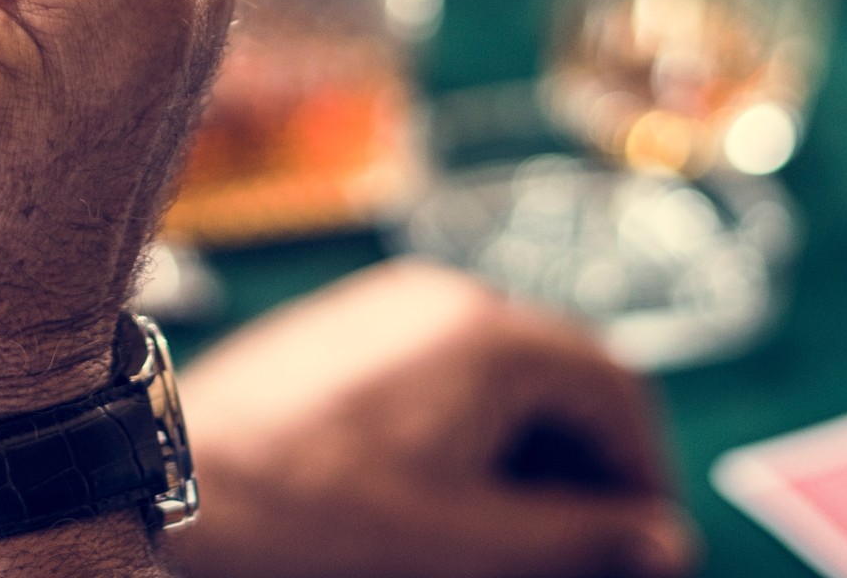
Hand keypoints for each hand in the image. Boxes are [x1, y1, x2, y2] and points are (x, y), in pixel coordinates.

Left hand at [168, 261, 695, 577]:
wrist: (182, 478)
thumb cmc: (321, 517)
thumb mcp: (474, 544)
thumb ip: (584, 539)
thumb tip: (665, 539)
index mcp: (495, 337)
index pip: (620, 390)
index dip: (643, 475)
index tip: (643, 544)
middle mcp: (448, 298)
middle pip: (562, 376)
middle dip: (583, 467)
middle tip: (582, 548)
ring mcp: (390, 305)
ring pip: (500, 374)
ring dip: (526, 450)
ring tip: (510, 530)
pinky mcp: (344, 326)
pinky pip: (439, 368)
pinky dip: (466, 428)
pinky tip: (443, 491)